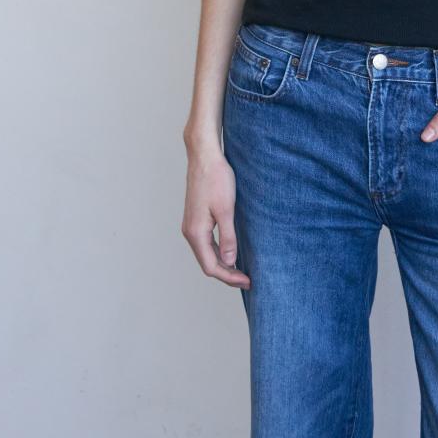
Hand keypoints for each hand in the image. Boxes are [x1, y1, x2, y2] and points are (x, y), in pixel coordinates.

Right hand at [181, 141, 250, 288]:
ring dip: (223, 263)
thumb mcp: (226, 209)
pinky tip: (231, 251)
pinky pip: (206, 242)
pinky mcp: (196, 218)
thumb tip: (229, 261)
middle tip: (247, 280)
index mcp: (196, 233)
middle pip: (207, 263)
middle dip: (227, 274)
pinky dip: (218, 251)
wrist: (205, 156)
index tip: (248, 281)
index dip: (229, 277)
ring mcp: (191, 225)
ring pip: (206, 253)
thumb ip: (227, 237)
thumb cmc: (215, 179)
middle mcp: (190, 232)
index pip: (211, 266)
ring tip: (241, 270)